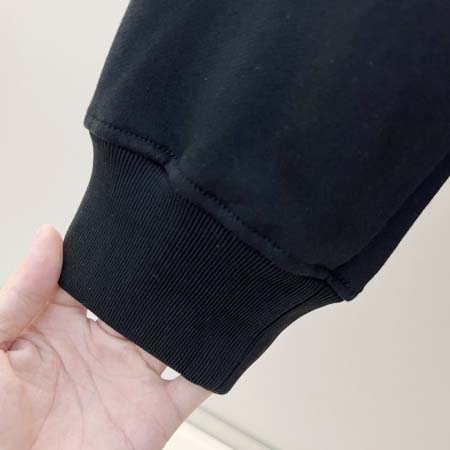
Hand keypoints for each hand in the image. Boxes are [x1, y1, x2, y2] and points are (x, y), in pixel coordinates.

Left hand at [0, 225, 210, 449]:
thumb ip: (21, 295)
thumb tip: (47, 236)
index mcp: (61, 328)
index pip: (97, 279)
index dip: (116, 253)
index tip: (140, 225)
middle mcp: (102, 348)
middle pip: (141, 304)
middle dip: (161, 279)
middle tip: (184, 246)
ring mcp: (131, 378)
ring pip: (173, 337)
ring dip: (192, 315)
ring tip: (211, 281)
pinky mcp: (155, 413)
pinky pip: (195, 384)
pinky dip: (215, 364)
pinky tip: (228, 336)